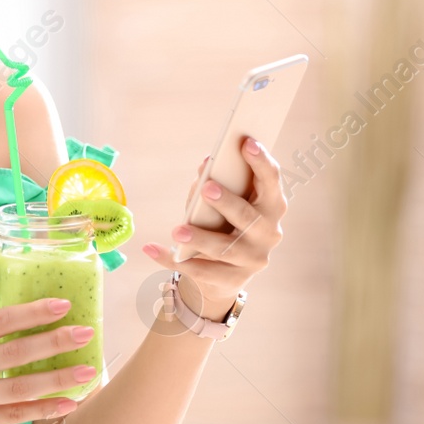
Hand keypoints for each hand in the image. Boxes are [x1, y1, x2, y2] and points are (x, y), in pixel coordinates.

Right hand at [0, 298, 94, 423]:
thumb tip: (23, 324)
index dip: (33, 312)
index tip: (63, 304)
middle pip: (15, 352)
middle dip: (55, 341)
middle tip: (86, 332)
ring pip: (21, 387)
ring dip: (58, 378)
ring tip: (87, 370)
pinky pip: (15, 415)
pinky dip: (44, 409)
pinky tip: (68, 403)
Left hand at [143, 136, 286, 319]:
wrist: (225, 272)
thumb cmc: (224, 222)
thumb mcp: (223, 201)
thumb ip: (214, 183)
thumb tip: (205, 165)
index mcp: (271, 206)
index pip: (272, 181)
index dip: (261, 162)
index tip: (247, 142)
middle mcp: (269, 233)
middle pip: (250, 218)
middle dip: (229, 202)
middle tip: (208, 188)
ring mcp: (253, 259)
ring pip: (225, 248)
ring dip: (200, 238)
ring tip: (177, 231)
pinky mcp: (233, 280)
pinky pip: (201, 271)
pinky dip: (173, 259)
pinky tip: (151, 248)